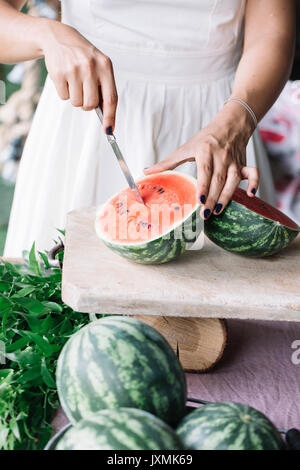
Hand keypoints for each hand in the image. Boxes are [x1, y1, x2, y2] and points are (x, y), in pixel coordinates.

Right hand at [41, 20, 117, 132]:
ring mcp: (74, 69)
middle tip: (84, 93)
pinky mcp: (59, 73)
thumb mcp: (99, 66)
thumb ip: (104, 88)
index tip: (109, 130)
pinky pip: (64, 97)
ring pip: (77, 103)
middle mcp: (91, 67)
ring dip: (75, 98)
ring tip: (74, 81)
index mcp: (105, 66)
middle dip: (87, 105)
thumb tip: (107, 118)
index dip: (110, 117)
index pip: (111, 98)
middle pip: (91, 104)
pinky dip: (64, 92)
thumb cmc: (84, 57)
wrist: (59, 38)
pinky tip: (65, 78)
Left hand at [144, 102, 258, 218]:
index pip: (205, 171)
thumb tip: (146, 171)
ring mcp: (235, 162)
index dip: (203, 186)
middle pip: (218, 180)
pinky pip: (253, 174)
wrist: (231, 124)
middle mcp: (222, 157)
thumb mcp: (186, 147)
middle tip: (205, 214)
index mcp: (206, 152)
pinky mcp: (244, 164)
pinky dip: (255, 184)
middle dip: (212, 198)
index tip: (199, 200)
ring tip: (218, 211)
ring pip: (234, 181)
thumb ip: (168, 162)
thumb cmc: (206, 138)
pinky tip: (252, 196)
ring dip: (227, 196)